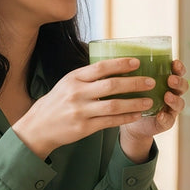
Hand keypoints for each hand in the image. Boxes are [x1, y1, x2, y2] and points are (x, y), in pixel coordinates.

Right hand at [12, 57, 183, 159]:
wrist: (38, 127)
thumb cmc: (57, 102)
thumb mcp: (67, 83)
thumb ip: (88, 76)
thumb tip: (114, 66)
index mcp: (74, 78)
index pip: (101, 67)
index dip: (120, 64)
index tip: (137, 62)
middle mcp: (77, 93)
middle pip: (111, 85)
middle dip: (134, 83)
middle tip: (151, 82)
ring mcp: (80, 111)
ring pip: (113, 106)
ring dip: (134, 103)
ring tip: (149, 101)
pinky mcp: (83, 128)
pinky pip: (109, 122)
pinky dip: (125, 118)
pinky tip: (137, 115)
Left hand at [118, 59, 188, 160]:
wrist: (127, 118)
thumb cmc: (129, 95)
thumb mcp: (130, 81)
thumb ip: (129, 70)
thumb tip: (113, 51)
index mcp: (165, 80)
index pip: (178, 71)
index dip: (179, 67)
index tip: (174, 62)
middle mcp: (171, 93)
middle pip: (183, 86)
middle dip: (179, 82)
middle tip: (170, 79)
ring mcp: (170, 108)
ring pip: (180, 103)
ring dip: (175, 99)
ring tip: (167, 96)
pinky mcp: (165, 122)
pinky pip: (168, 120)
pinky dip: (165, 117)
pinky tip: (160, 115)